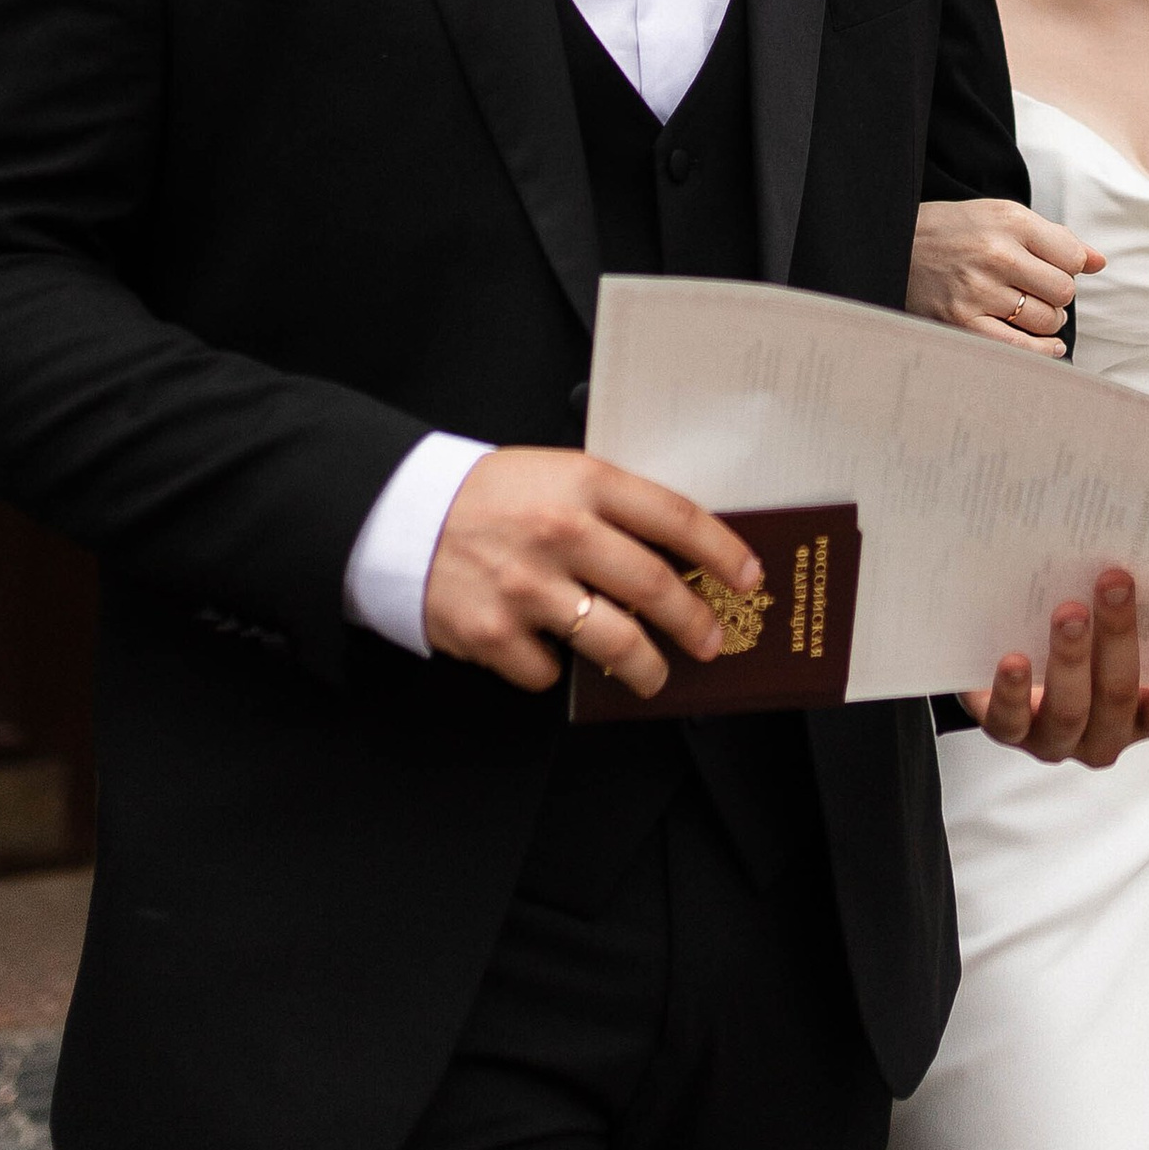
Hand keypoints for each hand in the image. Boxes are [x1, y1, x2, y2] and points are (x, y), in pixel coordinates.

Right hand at [422, 446, 764, 698]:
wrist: (399, 517)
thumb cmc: (486, 496)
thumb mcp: (554, 474)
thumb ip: (609, 506)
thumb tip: (678, 550)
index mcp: (583, 483)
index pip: (675, 517)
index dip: (723, 551)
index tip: (749, 577)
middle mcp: (561, 533)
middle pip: (656, 588)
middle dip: (696, 623)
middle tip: (712, 641)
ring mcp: (528, 587)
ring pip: (615, 642)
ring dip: (646, 667)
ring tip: (653, 674)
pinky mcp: (495, 635)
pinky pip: (548, 670)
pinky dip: (554, 668)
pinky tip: (550, 652)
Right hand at [908, 197, 1102, 348]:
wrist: (895, 243)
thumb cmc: (956, 230)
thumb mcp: (1004, 217)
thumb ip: (1055, 238)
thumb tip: (1100, 262)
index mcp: (1010, 221)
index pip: (1073, 257)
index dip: (1072, 267)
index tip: (1056, 269)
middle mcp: (996, 254)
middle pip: (1063, 291)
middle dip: (1059, 296)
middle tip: (1041, 291)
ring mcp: (978, 291)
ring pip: (1045, 320)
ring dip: (1048, 321)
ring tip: (1032, 310)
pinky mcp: (961, 321)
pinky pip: (1018, 347)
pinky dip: (1042, 351)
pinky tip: (1049, 347)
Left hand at [966, 568, 1148, 766]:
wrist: (1007, 657)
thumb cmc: (1079, 637)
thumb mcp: (1109, 624)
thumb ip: (1129, 600)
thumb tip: (1137, 539)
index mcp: (1143, 712)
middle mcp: (1105, 734)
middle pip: (1119, 695)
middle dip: (1118, 635)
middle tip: (1113, 582)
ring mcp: (1057, 739)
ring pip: (1070, 709)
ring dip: (1072, 657)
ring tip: (1068, 613)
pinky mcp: (1010, 732)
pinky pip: (1012, 721)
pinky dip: (1013, 691)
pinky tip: (1013, 660)